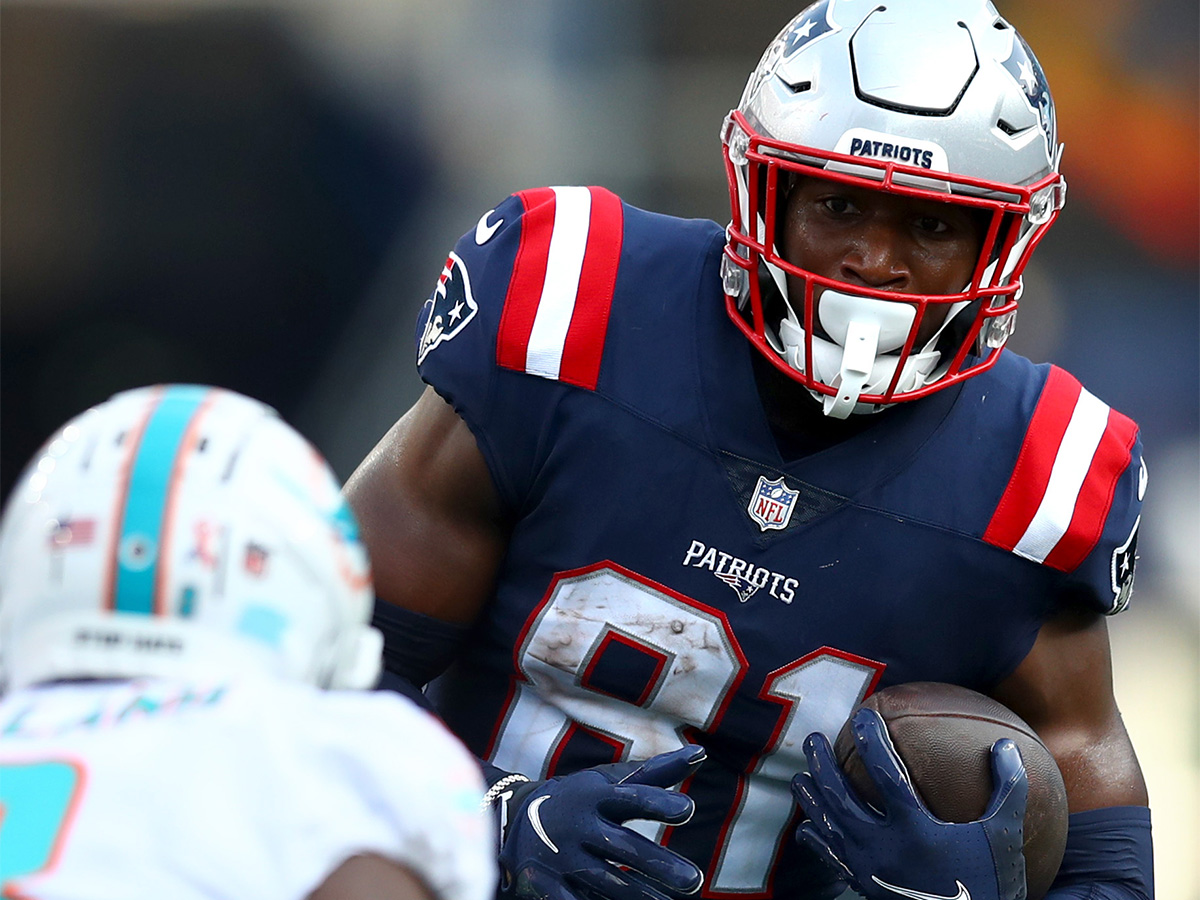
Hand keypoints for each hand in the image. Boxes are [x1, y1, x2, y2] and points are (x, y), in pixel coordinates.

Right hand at [497, 745, 706, 899]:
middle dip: (660, 865)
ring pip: (606, 881)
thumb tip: (700, 753)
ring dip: (641, 896)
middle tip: (695, 881)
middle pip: (624, 847)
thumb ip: (656, 773)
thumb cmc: (580, 799)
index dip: (658, 803)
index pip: (632, 798)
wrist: (512, 821)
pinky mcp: (546, 885)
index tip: (688, 810)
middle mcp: (579, 825)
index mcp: (595, 796)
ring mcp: (561, 857)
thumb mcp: (610, 782)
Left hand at [791, 709, 1027, 899]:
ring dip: (810, 799)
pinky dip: (816, 841)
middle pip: (840, 797)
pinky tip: (807, 829)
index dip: (872, 739)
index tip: (862, 713)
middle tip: (813, 739)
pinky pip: (831, 860)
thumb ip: (1008, 790)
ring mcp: (870, 869)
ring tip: (800, 777)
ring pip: (827, 826)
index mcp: (915, 828)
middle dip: (822, 764)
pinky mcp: (864, 887)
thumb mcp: (1005, 836)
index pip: (885, 772)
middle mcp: (884, 847)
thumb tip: (1008, 746)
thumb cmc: (989, 884)